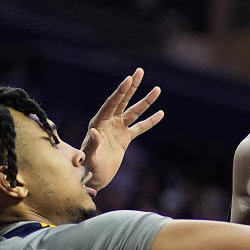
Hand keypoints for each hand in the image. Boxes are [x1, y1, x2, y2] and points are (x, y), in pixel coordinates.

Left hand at [82, 68, 163, 189]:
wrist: (94, 177)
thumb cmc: (89, 167)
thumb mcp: (89, 156)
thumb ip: (92, 144)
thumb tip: (94, 131)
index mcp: (98, 123)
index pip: (111, 104)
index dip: (120, 92)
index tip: (128, 80)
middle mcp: (108, 122)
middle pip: (122, 101)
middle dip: (131, 87)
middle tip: (139, 71)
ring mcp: (118, 129)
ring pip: (134, 112)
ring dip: (145, 101)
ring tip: (157, 89)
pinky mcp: (125, 139)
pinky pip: (140, 128)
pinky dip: (150, 121)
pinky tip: (160, 113)